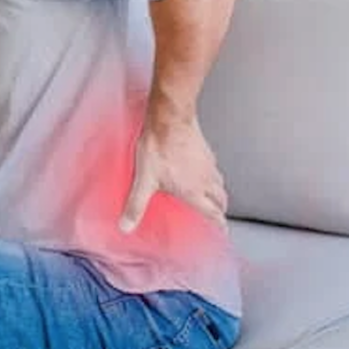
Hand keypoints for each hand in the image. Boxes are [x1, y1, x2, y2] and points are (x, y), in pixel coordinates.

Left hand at [119, 117, 227, 232]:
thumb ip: (136, 205)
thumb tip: (126, 225)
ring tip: (211, 194)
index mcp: (194, 191)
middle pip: (221, 198)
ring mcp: (207, 162)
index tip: (222, 230)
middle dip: (220, 208)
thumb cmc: (159, 147)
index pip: (213, 212)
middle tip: (217, 213)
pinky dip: (212, 174)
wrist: (169, 118)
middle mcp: (205, 178)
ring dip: (218, 191)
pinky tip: (201, 169)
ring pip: (219, 182)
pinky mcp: (205, 148)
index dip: (219, 224)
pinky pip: (213, 166)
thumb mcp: (144, 180)